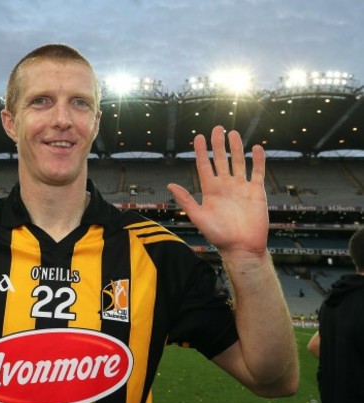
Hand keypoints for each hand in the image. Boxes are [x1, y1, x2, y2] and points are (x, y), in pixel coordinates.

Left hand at [167, 126, 267, 256]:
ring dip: (236, 148)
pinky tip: (256, 148)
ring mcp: (241, 187)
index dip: (201, 151)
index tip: (198, 137)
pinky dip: (257, 160)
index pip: (204, 165)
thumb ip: (186, 200)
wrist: (242, 248)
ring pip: (238, 162)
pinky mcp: (256, 192)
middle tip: (217, 128)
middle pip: (220, 160)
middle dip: (218, 144)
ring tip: (233, 133)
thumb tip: (170, 184)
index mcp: (210, 190)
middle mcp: (225, 186)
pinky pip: (257, 172)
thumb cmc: (218, 236)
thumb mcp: (199, 217)